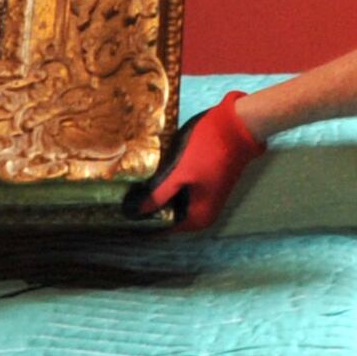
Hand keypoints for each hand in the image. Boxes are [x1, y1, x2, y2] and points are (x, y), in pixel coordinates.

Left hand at [124, 90, 266, 226]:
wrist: (238, 126)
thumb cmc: (210, 149)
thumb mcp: (179, 173)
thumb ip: (157, 196)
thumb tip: (133, 213)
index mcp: (197, 218)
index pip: (160, 229)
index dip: (139, 222)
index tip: (118, 214)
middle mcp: (202, 214)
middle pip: (166, 216)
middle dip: (145, 207)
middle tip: (118, 197)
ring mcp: (204, 198)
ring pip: (172, 202)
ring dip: (155, 195)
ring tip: (128, 186)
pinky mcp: (203, 184)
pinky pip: (179, 191)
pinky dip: (166, 185)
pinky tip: (150, 176)